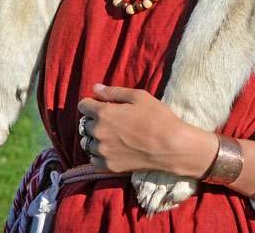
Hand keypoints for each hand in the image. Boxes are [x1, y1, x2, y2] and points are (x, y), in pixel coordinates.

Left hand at [77, 84, 216, 176]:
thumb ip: (113, 92)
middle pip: (85, 124)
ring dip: (94, 137)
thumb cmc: (156, 116)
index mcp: (104, 113)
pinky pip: (93, 158)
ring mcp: (103, 152)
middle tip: (110, 119)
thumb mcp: (138, 96)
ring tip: (110, 134)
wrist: (171, 146)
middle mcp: (99, 133)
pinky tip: (110, 148)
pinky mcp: (110, 166)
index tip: (100, 104)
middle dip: (94, 119)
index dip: (91, 102)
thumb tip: (95, 88)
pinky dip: (98, 153)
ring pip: (87, 142)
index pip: (83, 105)